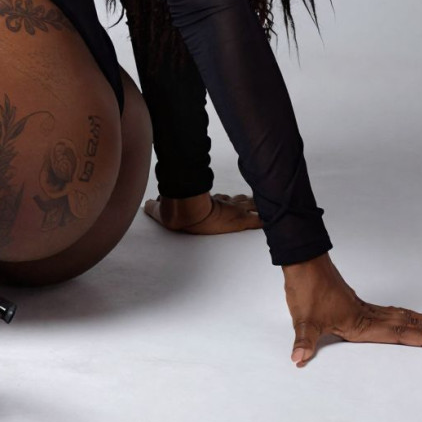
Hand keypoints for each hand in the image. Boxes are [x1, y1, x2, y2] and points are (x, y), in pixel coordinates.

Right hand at [143, 190, 262, 234]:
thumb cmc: (177, 211)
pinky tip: (276, 223)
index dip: (227, 199)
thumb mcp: (162, 210)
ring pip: (251, 206)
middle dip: (245, 200)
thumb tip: (145, 204)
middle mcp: (223, 204)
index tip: (231, 198)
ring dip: (259, 207)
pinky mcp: (240, 220)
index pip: (221, 199)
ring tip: (272, 206)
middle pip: (238, 200)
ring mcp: (233, 210)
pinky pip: (258, 220)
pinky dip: (267, 222)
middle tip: (252, 200)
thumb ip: (155, 207)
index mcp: (206, 202)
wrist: (186, 212)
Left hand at [283, 252, 421, 365]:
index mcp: (360, 322)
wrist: (302, 260)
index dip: (420, 338)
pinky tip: (404, 316)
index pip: (397, 333)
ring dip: (419, 321)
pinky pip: (387, 310)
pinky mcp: (355, 300)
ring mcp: (362, 306)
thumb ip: (303, 341)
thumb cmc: (305, 288)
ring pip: (398, 315)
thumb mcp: (303, 319)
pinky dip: (402, 314)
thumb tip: (297, 359)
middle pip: (405, 323)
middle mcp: (366, 314)